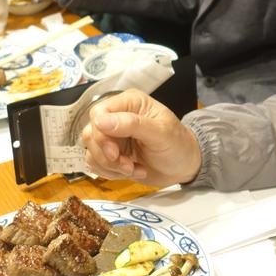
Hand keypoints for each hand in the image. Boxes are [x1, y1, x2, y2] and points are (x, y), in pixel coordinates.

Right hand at [80, 90, 201, 185]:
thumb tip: (101, 120)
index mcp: (129, 103)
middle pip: (92, 134)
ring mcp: (113, 137)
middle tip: (128, 165)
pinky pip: (96, 164)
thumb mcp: (160, 133)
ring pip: (91, 151)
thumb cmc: (178, 145)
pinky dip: (111, 173)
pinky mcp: (110, 154)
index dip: (101, 134)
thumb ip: (132, 124)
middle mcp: (117, 117)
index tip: (114, 152)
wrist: (184, 166)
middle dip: (108, 155)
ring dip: (111, 166)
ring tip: (134, 169)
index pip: (98, 113)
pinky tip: (132, 171)